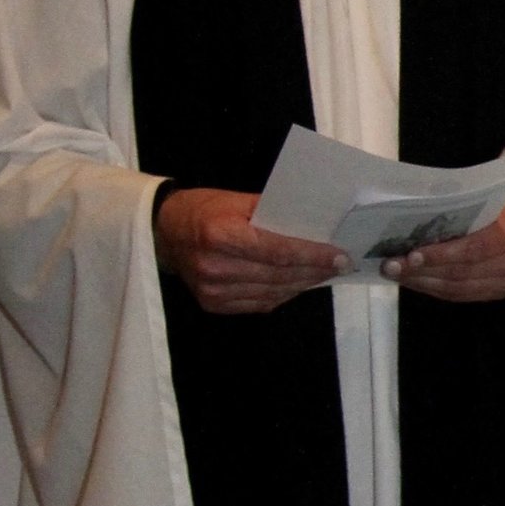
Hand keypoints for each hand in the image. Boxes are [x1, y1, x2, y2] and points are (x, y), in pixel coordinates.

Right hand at [155, 186, 346, 314]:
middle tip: (340, 264)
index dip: (312, 255)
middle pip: (279, 275)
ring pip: (274, 292)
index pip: (277, 251)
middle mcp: (215, 266)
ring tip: (324, 273)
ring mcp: (213, 290)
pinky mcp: (214, 305)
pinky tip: (299, 283)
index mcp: (220, 234)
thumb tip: (315, 226)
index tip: (340, 256)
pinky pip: (261, 303)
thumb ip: (273, 213)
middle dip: (315, 270)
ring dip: (304, 284)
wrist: (164, 232)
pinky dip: (284, 294)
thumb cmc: (205, 209)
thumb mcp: (237, 200)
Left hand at [384, 191, 504, 302]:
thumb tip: (415, 220)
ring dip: (424, 283)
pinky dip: (436, 290)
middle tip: (392, 266)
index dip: (441, 255)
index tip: (411, 256)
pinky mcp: (500, 291)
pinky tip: (417, 281)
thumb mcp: (483, 195)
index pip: (473, 249)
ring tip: (398, 275)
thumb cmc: (501, 200)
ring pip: (459, 289)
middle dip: (422, 271)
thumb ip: (458, 208)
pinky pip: (462, 296)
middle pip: (462, 272)